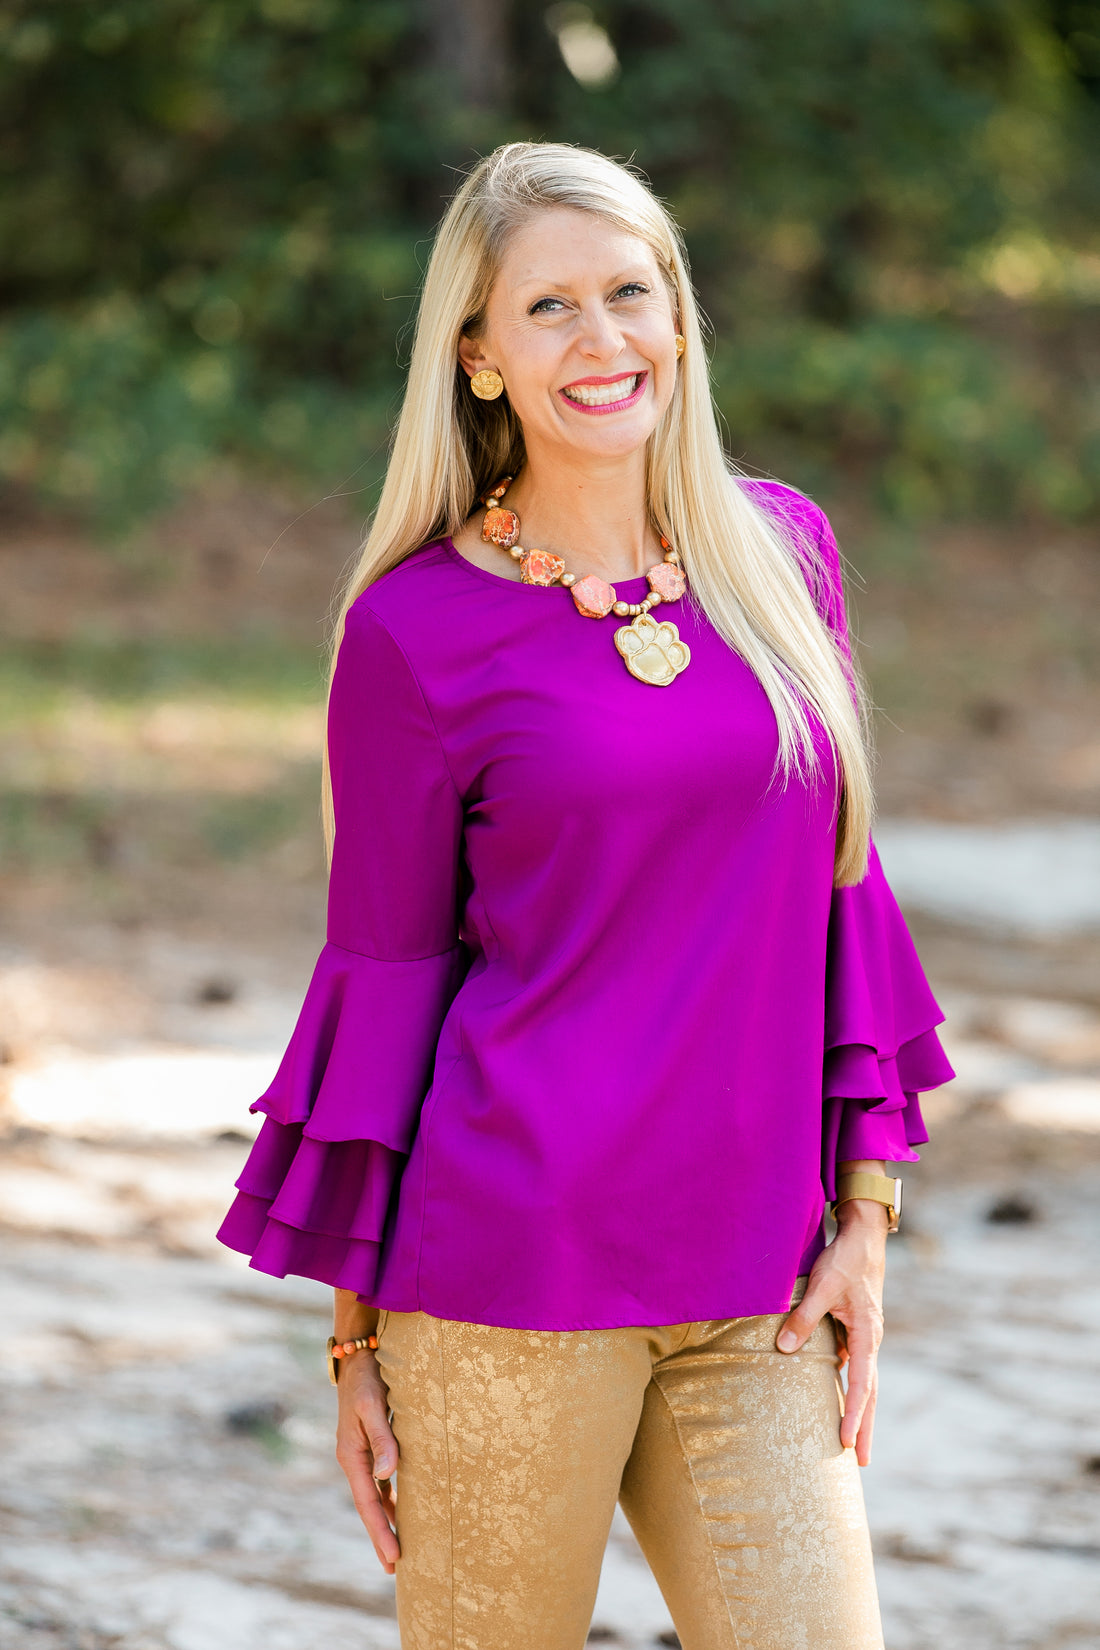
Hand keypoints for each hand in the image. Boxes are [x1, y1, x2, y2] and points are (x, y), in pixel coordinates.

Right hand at [334, 1349, 400, 1572]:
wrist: (358, 1355)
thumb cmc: (368, 1378)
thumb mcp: (373, 1405)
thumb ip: (382, 1439)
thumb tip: (387, 1474)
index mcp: (351, 1455)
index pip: (368, 1503)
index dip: (381, 1532)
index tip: (394, 1558)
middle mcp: (354, 1459)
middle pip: (369, 1506)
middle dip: (381, 1536)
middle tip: (395, 1569)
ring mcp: (361, 1454)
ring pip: (375, 1496)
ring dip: (385, 1521)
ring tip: (399, 1549)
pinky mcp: (370, 1446)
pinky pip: (380, 1482)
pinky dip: (389, 1499)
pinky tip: (401, 1510)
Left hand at [775, 1203, 886, 1465]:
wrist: (864, 1238)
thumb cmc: (845, 1260)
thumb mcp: (822, 1285)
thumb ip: (804, 1316)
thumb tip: (784, 1348)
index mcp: (867, 1333)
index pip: (862, 1383)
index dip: (854, 1414)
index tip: (845, 1441)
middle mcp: (870, 1340)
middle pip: (869, 1392)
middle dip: (865, 1427)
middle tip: (860, 1462)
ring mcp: (864, 1336)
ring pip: (864, 1382)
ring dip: (859, 1411)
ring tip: (851, 1443)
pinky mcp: (855, 1330)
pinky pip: (854, 1367)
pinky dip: (850, 1389)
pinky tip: (837, 1400)